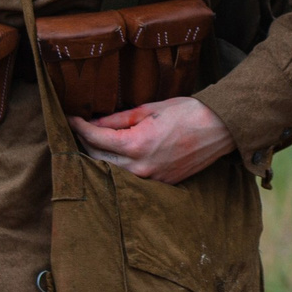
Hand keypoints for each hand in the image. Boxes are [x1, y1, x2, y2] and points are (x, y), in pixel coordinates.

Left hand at [71, 96, 233, 183]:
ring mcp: (151, 178)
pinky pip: (130, 177)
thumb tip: (94, 123)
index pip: (95, 138)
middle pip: (97, 158)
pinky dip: (118, 165)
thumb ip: (119, 118)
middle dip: (85, 142)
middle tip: (79, 128)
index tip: (70, 117)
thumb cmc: (188, 112)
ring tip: (94, 141)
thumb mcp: (150, 108)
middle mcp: (140, 167)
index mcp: (137, 144)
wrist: (221, 129)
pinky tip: (116, 154)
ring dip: (99, 156)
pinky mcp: (161, 183)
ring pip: (111, 170)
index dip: (78, 126)